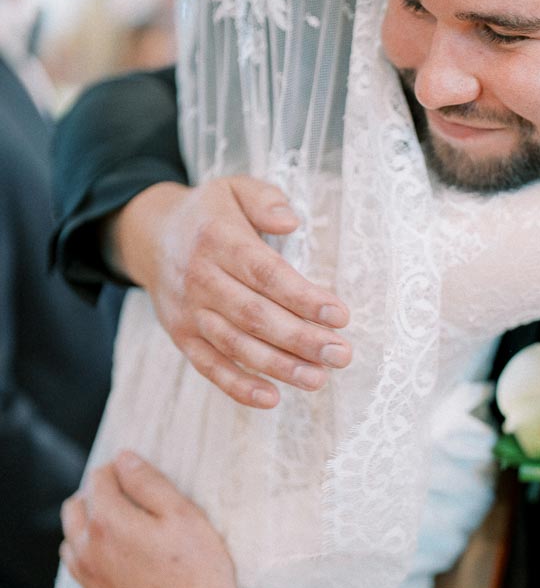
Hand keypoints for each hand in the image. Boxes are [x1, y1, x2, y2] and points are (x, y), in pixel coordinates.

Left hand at [61, 452, 239, 587]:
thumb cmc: (199, 574)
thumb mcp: (184, 516)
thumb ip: (149, 483)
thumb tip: (124, 459)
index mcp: (108, 524)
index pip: (98, 480)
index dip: (118, 470)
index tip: (135, 473)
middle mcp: (88, 553)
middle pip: (73, 510)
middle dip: (95, 496)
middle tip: (126, 499)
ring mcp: (89, 585)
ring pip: (71, 545)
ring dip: (88, 531)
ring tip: (121, 532)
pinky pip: (83, 579)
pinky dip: (94, 565)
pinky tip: (122, 568)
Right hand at [107, 176, 351, 407]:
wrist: (150, 236)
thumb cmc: (209, 214)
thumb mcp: (234, 188)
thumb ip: (265, 200)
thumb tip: (290, 222)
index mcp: (218, 240)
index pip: (265, 273)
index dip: (302, 297)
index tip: (339, 315)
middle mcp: (200, 278)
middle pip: (254, 315)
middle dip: (301, 339)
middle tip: (341, 354)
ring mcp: (189, 311)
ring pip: (236, 345)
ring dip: (278, 366)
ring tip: (318, 378)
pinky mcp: (182, 336)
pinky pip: (209, 366)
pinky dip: (237, 386)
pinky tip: (272, 398)